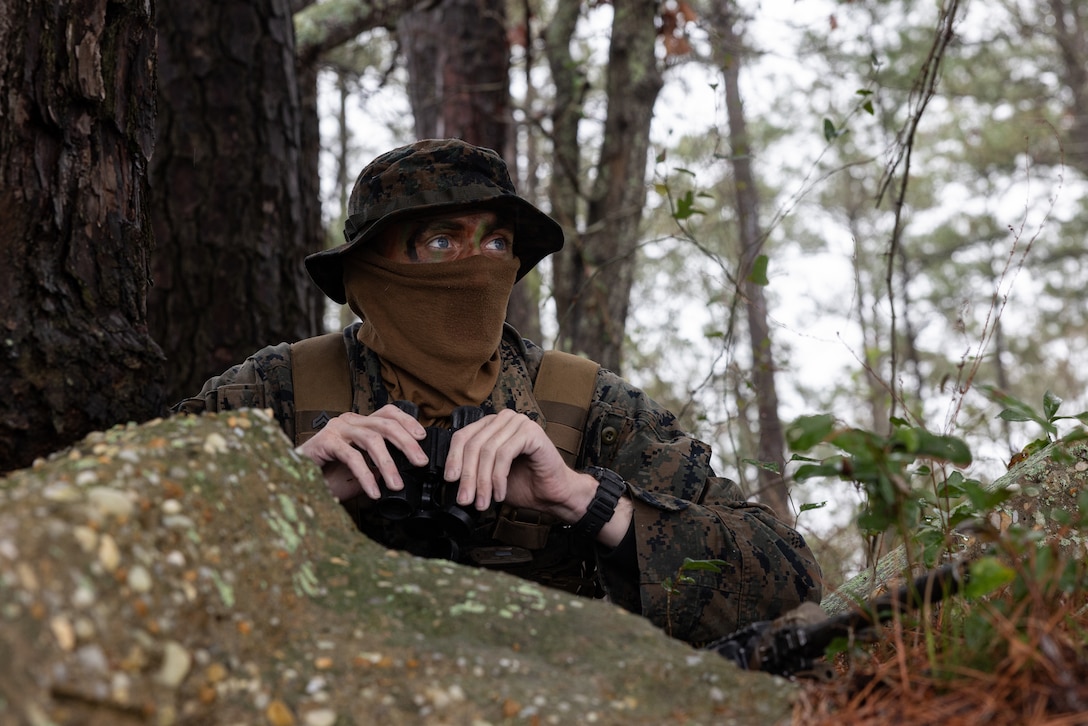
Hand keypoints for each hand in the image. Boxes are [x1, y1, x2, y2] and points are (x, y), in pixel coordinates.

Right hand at [296, 404, 426, 501]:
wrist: (296, 479)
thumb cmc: (329, 475)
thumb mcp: (362, 470)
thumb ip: (379, 467)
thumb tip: (405, 473)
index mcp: (360, 423)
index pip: (388, 413)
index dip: (407, 421)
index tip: (423, 437)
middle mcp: (350, 421)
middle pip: (385, 424)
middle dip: (406, 443)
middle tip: (420, 462)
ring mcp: (337, 429)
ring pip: (371, 439)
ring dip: (388, 463)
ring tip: (396, 484)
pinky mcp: (325, 441)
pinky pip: (352, 457)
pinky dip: (366, 476)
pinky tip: (373, 491)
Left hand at [442, 410, 632, 545]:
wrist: (553, 493)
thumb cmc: (524, 484)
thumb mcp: (488, 477)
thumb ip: (471, 470)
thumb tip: (449, 478)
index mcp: (491, 425)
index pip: (462, 436)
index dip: (453, 459)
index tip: (449, 481)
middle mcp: (504, 419)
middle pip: (473, 444)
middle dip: (467, 476)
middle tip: (465, 499)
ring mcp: (518, 423)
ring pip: (487, 451)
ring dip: (482, 481)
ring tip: (482, 502)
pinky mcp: (531, 432)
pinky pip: (504, 454)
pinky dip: (498, 477)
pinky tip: (499, 493)